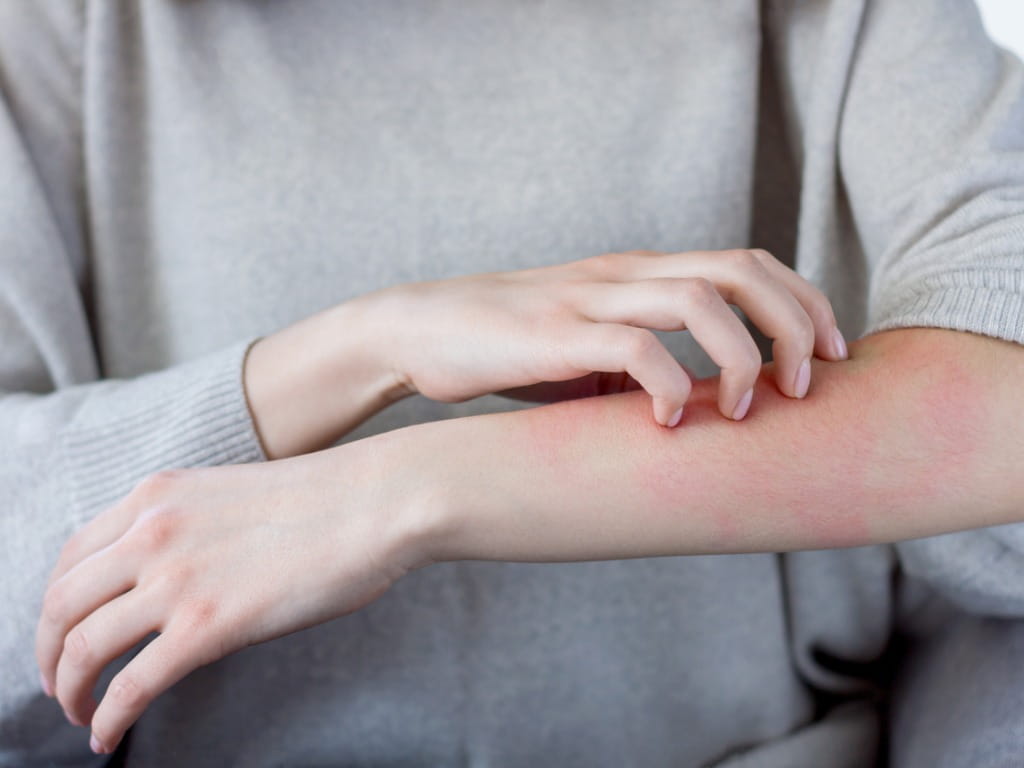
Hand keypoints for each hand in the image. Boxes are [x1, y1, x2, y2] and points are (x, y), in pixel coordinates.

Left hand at [35, 442, 426, 754]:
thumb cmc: (327, 500)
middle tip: (60, 683)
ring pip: (82, 648)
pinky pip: (131, 686)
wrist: (376, 502)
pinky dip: (108, 718)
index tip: (64, 632)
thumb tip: (174, 579)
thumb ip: (188, 529)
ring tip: (80, 713)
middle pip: (60, 605)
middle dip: (48, 654)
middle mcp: (151, 533)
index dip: (55, 605)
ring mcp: (175, 579)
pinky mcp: (206, 626)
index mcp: (157, 496)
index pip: (71, 556)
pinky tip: (107, 735)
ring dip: (69, 690)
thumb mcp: (231, 496)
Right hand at [372, 248, 846, 425]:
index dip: (802, 301)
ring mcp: (589, 298)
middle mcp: (623, 274)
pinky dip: (668, 383)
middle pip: (739, 267)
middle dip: (794, 321)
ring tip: (752, 407)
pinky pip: (631, 346)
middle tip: (811, 382)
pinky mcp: (553, 334)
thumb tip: (698, 407)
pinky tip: (670, 421)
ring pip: (697, 297)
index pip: (744, 262)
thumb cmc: (509, 348)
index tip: (831, 355)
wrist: (420, 331)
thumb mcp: (589, 349)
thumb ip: (642, 362)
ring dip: (743, 353)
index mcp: (638, 273)